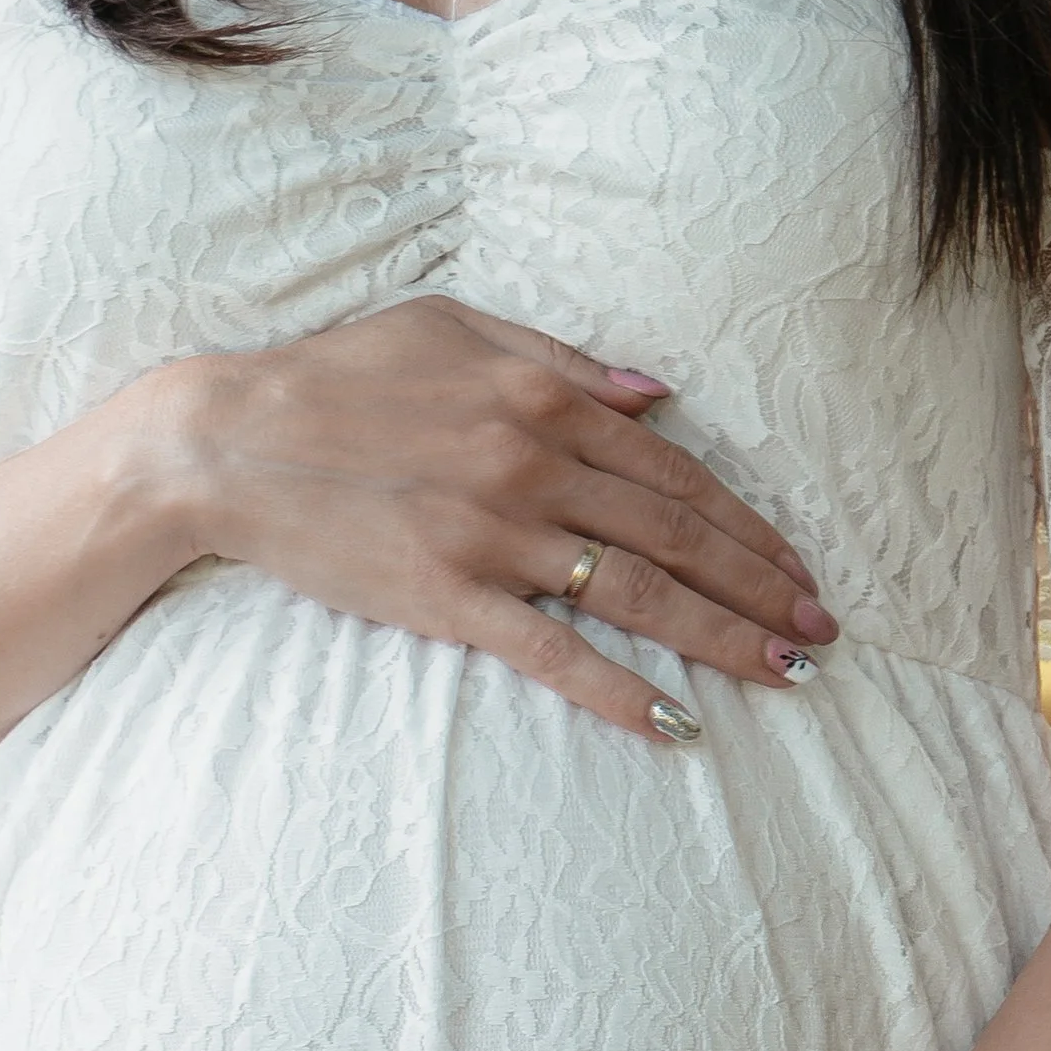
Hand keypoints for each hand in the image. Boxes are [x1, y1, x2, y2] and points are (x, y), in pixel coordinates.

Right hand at [167, 295, 833, 738]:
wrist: (230, 438)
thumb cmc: (338, 374)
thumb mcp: (454, 327)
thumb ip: (562, 357)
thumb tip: (657, 391)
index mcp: (544, 397)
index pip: (675, 470)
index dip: (747, 523)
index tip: (796, 565)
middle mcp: (534, 463)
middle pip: (678, 534)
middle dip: (760, 586)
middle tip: (820, 631)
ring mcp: (494, 535)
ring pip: (637, 592)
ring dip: (720, 637)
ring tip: (781, 672)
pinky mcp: (448, 596)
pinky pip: (552, 652)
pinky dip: (618, 691)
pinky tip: (672, 724)